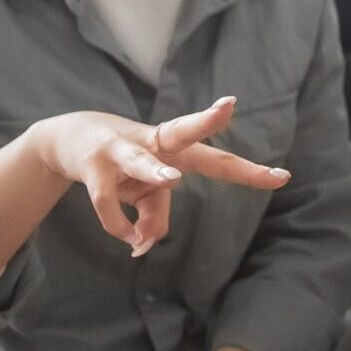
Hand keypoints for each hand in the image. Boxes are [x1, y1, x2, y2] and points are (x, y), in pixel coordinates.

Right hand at [28, 96, 290, 256]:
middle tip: (227, 107)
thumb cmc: (122, 163)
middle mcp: (152, 143)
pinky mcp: (93, 166)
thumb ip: (155, 215)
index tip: (283, 177)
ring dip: (155, 170)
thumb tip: (144, 244)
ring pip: (139, 160)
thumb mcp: (145, 191)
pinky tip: (129, 239)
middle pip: (182, 130)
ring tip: (172, 179)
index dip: (249, 171)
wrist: (67, 139)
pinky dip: (119, 226)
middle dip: (205, 121)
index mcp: (175, 149)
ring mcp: (120, 151)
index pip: (217, 158)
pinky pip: (107, 202)